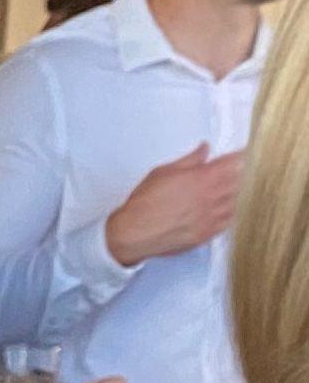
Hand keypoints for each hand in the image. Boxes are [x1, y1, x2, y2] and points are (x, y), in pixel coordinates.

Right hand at [104, 143, 242, 265]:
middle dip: (244, 174)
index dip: (244, 155)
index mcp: (203, 178)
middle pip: (242, 181)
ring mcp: (212, 217)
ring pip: (240, 202)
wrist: (135, 232)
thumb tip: (204, 149)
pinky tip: (228, 209)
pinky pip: (231, 221)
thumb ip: (189, 160)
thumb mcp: (163, 172)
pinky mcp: (209, 233)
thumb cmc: (145, 203)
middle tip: (245, 170)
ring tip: (237, 190)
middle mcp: (212, 197)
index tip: (248, 152)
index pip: (235, 161)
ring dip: (239, 194)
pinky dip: (232, 213)